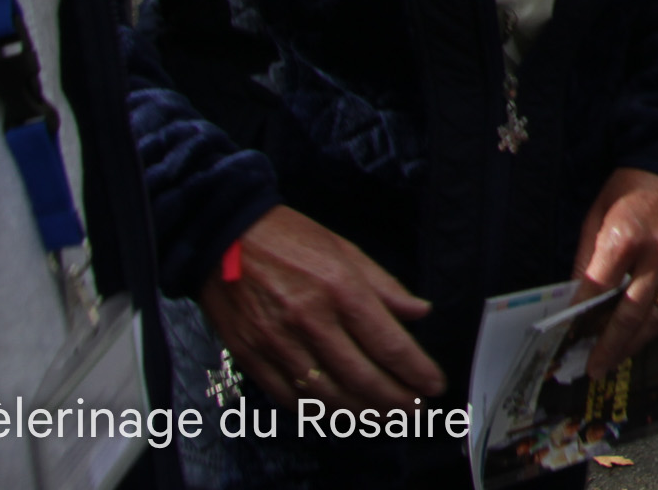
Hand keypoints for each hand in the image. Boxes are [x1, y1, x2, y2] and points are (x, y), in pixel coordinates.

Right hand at [198, 205, 442, 410]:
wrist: (223, 238)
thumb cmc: (288, 239)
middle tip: (415, 408)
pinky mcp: (253, 358)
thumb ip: (385, 286)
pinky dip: (318, 414)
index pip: (389, 344)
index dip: (416, 371)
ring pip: (328, 396)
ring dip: (362, 414)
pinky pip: (290, 398)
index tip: (433, 385)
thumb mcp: (347, 250)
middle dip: (396, 401)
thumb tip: (420, 312)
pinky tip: (339, 416)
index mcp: (341, 289)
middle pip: (363, 378)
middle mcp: (311, 321)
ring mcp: (279, 343)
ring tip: (384, 418)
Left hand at [572, 168, 657, 375]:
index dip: (580, 318)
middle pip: (631, 315)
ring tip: (620, 356)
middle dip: (610, 346)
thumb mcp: (598, 213)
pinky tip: (650, 333)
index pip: (597, 291)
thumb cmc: (632, 188)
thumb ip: (587, 256)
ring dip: (638, 342)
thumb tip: (576, 298)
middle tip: (596, 368)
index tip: (569, 339)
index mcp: (625, 236)